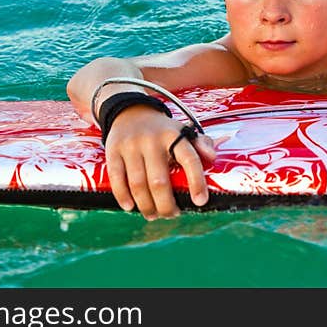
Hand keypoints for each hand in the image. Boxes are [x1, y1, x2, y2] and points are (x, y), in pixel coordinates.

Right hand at [103, 105, 216, 219]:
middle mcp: (152, 140)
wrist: (131, 111)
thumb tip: (212, 157)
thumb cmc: (163, 130)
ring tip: (153, 214)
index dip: (196, 182)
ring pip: (138, 184)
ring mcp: (131, 145)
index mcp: (174, 136)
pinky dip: (123, 196)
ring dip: (146, 205)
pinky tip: (130, 207)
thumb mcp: (184, 131)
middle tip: (171, 215)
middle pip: (159, 181)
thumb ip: (202, 143)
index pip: (189, 159)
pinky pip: (116, 178)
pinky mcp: (113, 150)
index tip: (200, 201)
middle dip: (166, 205)